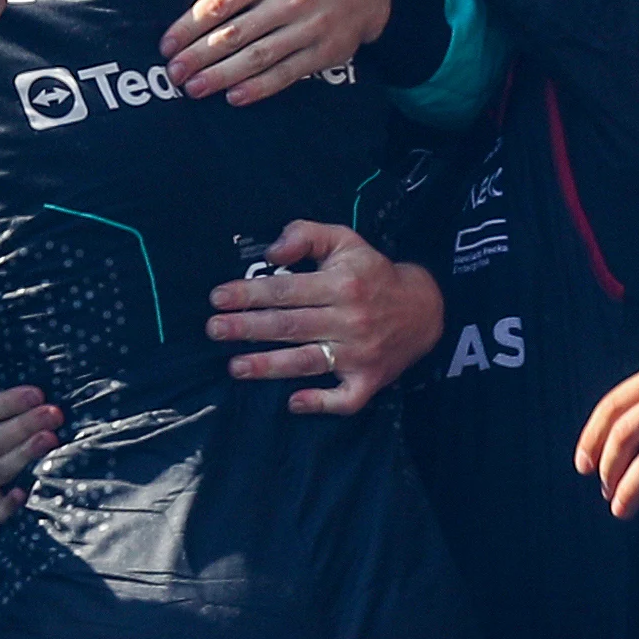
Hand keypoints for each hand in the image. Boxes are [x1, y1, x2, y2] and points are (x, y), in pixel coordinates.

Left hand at [161, 0, 385, 104]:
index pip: (220, 2)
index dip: (189, 26)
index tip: (167, 44)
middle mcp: (290, 0)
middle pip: (234, 34)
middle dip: (198, 56)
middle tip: (173, 72)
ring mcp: (309, 28)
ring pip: (257, 57)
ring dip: (221, 76)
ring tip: (193, 89)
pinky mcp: (324, 52)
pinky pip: (286, 74)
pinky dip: (259, 88)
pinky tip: (234, 97)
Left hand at [206, 222, 441, 414]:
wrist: (424, 309)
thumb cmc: (372, 272)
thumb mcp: (344, 240)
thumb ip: (305, 235)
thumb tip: (270, 253)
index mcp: (342, 283)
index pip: (287, 290)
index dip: (249, 293)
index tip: (217, 298)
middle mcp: (350, 319)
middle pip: (291, 326)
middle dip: (248, 328)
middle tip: (214, 330)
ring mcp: (360, 354)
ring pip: (308, 362)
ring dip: (269, 366)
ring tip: (235, 367)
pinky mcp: (369, 381)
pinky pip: (344, 399)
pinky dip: (320, 403)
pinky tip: (293, 403)